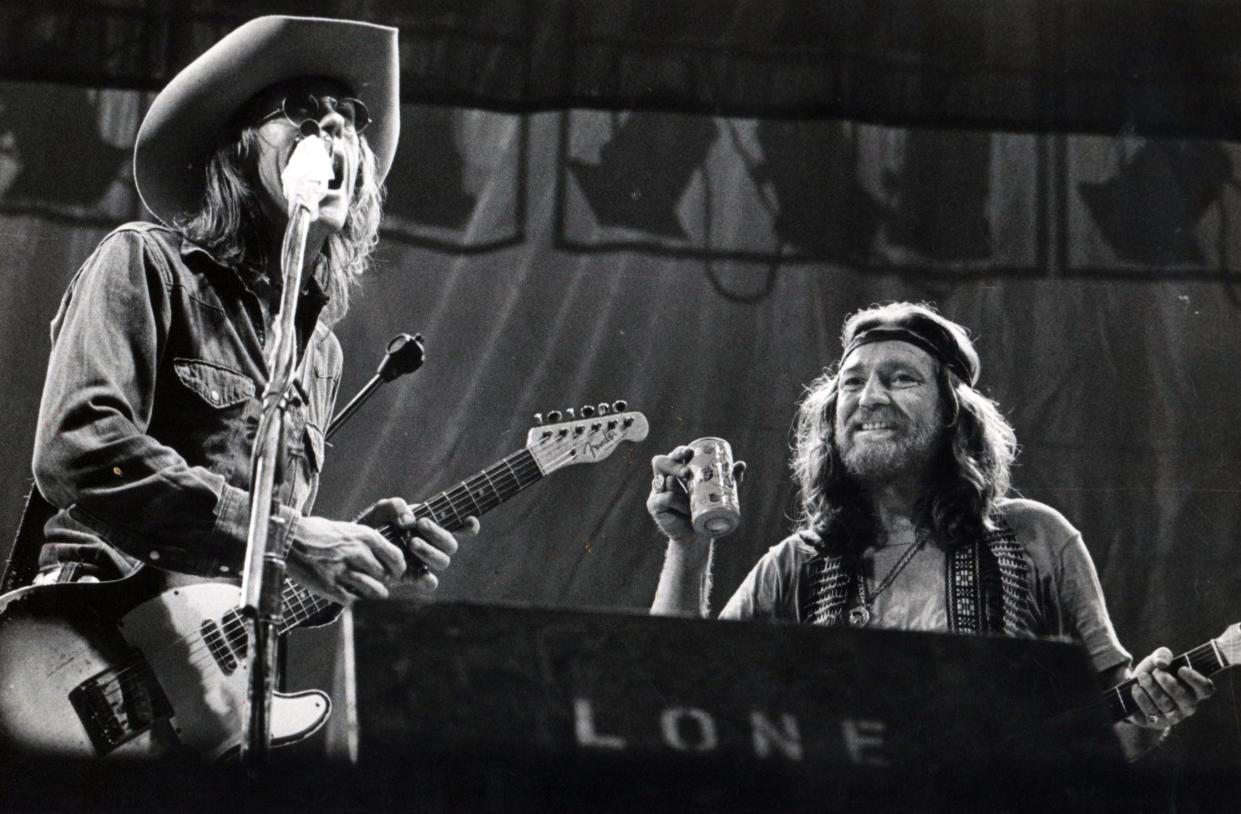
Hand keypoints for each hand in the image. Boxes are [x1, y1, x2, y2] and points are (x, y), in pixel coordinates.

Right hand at [286, 513, 405, 603]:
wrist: (289, 539)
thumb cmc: (320, 534)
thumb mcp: (349, 530)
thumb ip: (369, 543)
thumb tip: (388, 561)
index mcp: (365, 536)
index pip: (396, 558)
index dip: (398, 569)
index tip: (395, 573)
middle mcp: (357, 552)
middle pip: (384, 576)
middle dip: (383, 581)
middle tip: (379, 582)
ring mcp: (343, 570)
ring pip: (372, 590)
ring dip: (373, 593)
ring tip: (371, 592)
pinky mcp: (329, 586)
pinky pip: (352, 599)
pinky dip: (353, 599)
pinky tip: (348, 593)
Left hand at [354, 497, 478, 595]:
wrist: (355, 548)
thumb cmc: (373, 526)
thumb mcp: (381, 510)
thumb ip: (395, 507)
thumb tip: (410, 520)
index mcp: (432, 526)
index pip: (458, 527)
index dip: (469, 526)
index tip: (469, 520)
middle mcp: (433, 545)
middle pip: (452, 544)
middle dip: (439, 533)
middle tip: (421, 524)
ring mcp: (424, 562)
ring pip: (444, 561)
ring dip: (431, 551)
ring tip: (411, 543)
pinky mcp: (413, 578)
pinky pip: (430, 583)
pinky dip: (427, 579)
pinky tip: (418, 573)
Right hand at [646, 446, 744, 542]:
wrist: (696, 537)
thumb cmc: (706, 511)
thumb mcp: (718, 493)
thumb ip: (728, 479)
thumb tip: (741, 464)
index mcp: (676, 472)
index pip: (674, 456)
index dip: (679, 451)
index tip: (690, 452)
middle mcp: (664, 479)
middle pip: (660, 462)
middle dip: (673, 463)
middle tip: (687, 472)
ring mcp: (657, 492)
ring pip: (662, 480)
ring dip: (677, 485)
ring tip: (689, 497)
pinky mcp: (654, 505)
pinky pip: (664, 498)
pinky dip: (676, 502)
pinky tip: (686, 508)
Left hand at [1125, 647, 1214, 728]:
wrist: (1132, 687)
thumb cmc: (1153, 673)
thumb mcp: (1157, 660)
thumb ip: (1162, 655)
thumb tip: (1162, 662)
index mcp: (1194, 689)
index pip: (1205, 689)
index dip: (1196, 680)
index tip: (1181, 669)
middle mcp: (1187, 706)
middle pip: (1184, 698)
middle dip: (1168, 683)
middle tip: (1156, 672)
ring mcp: (1172, 716)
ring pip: (1166, 704)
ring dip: (1152, 688)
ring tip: (1142, 677)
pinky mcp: (1155, 722)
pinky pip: (1150, 712)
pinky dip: (1142, 698)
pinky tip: (1136, 688)